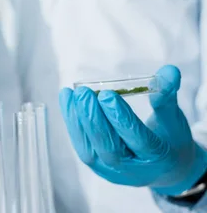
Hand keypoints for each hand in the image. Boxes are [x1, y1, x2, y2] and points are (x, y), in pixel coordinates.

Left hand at [59, 65, 206, 195]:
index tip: (106, 95)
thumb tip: (169, 70)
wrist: (165, 169)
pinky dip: (72, 122)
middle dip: (94, 119)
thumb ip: (168, 95)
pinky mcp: (97, 166)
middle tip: (83, 93)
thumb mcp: (173, 119)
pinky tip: (67, 99)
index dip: (121, 118)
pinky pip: (81, 145)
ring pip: (90, 149)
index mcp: (158, 158)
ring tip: (73, 94)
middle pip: (110, 147)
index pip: (138, 139)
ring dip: (78, 120)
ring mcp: (112, 171)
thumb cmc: (169, 139)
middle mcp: (133, 170)